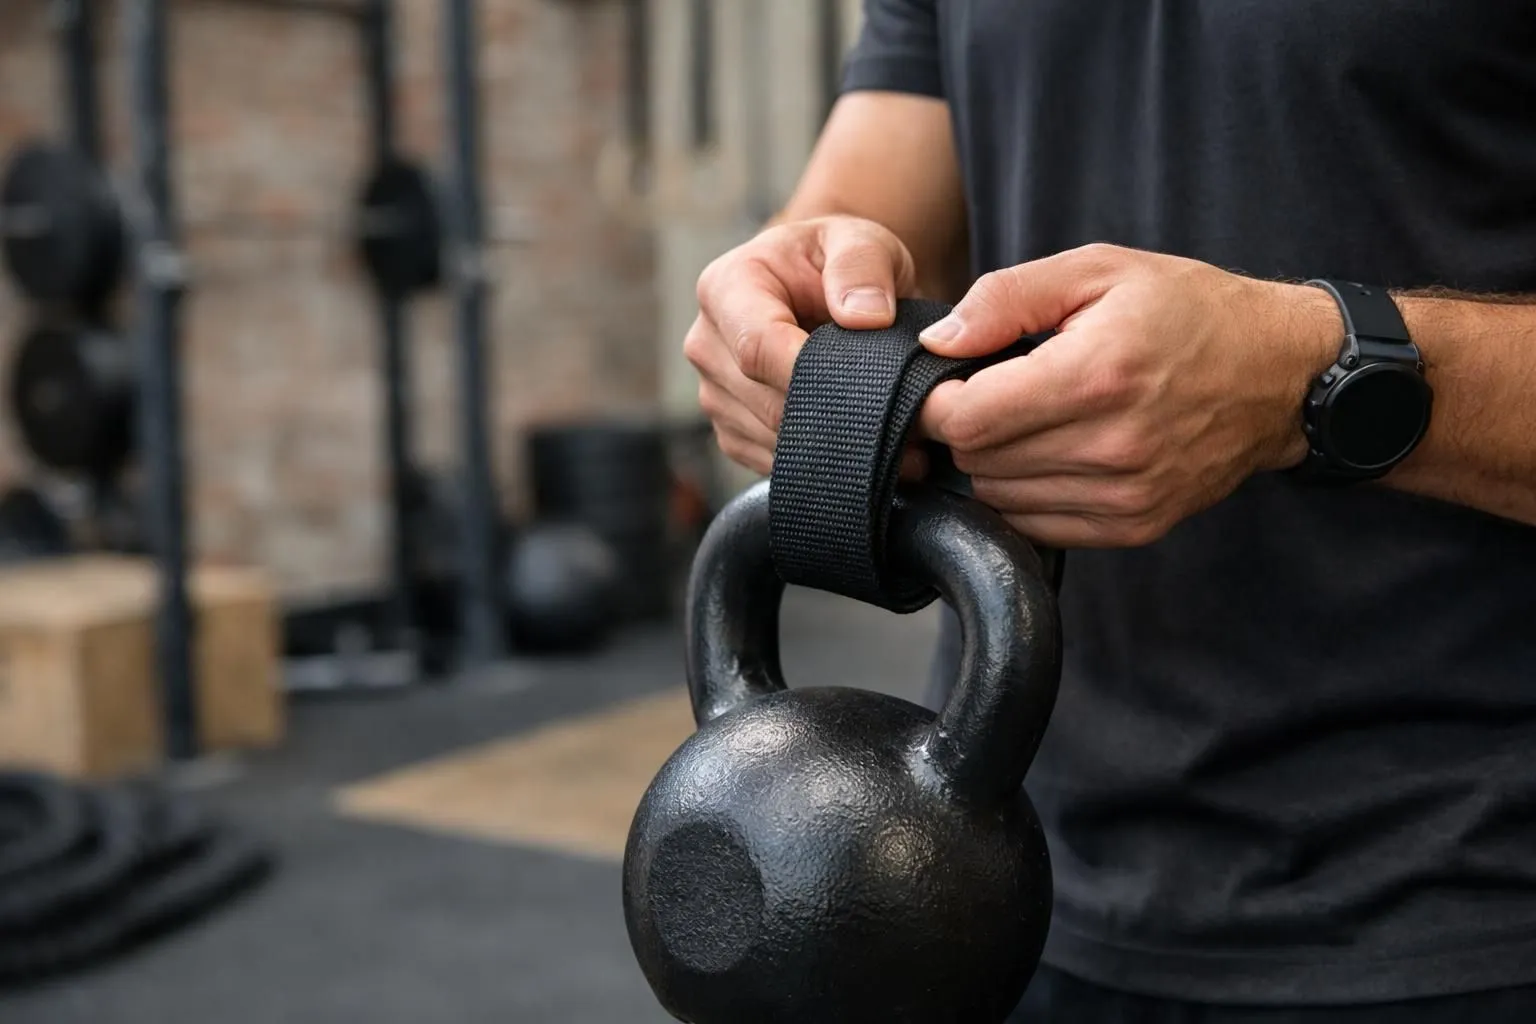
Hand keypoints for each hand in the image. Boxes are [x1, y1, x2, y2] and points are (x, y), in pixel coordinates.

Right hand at [686, 216, 916, 473]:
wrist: (818, 289)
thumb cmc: (836, 262)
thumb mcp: (859, 241)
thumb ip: (862, 266)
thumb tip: (865, 317)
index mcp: (726, 287)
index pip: (758, 346)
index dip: (813, 375)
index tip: (869, 389)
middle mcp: (707, 343)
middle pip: (766, 403)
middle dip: (837, 415)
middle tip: (909, 422)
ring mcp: (714, 393)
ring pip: (774, 440)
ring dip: (834, 443)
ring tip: (894, 432)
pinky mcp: (731, 431)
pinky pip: (773, 462)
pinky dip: (820, 459)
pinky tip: (857, 441)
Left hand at [916, 243, 1339, 546]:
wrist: (1280, 371)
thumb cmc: (1188, 310)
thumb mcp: (1097, 270)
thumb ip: (1006, 298)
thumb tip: (939, 341)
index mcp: (1096, 375)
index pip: (967, 419)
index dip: (940, 400)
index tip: (951, 380)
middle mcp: (1112, 446)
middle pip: (977, 461)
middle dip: (968, 426)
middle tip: (994, 393)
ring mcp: (1127, 494)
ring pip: (1000, 498)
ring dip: (996, 462)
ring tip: (1030, 420)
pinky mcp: (1136, 525)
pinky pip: (1038, 526)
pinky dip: (1027, 494)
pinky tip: (1052, 454)